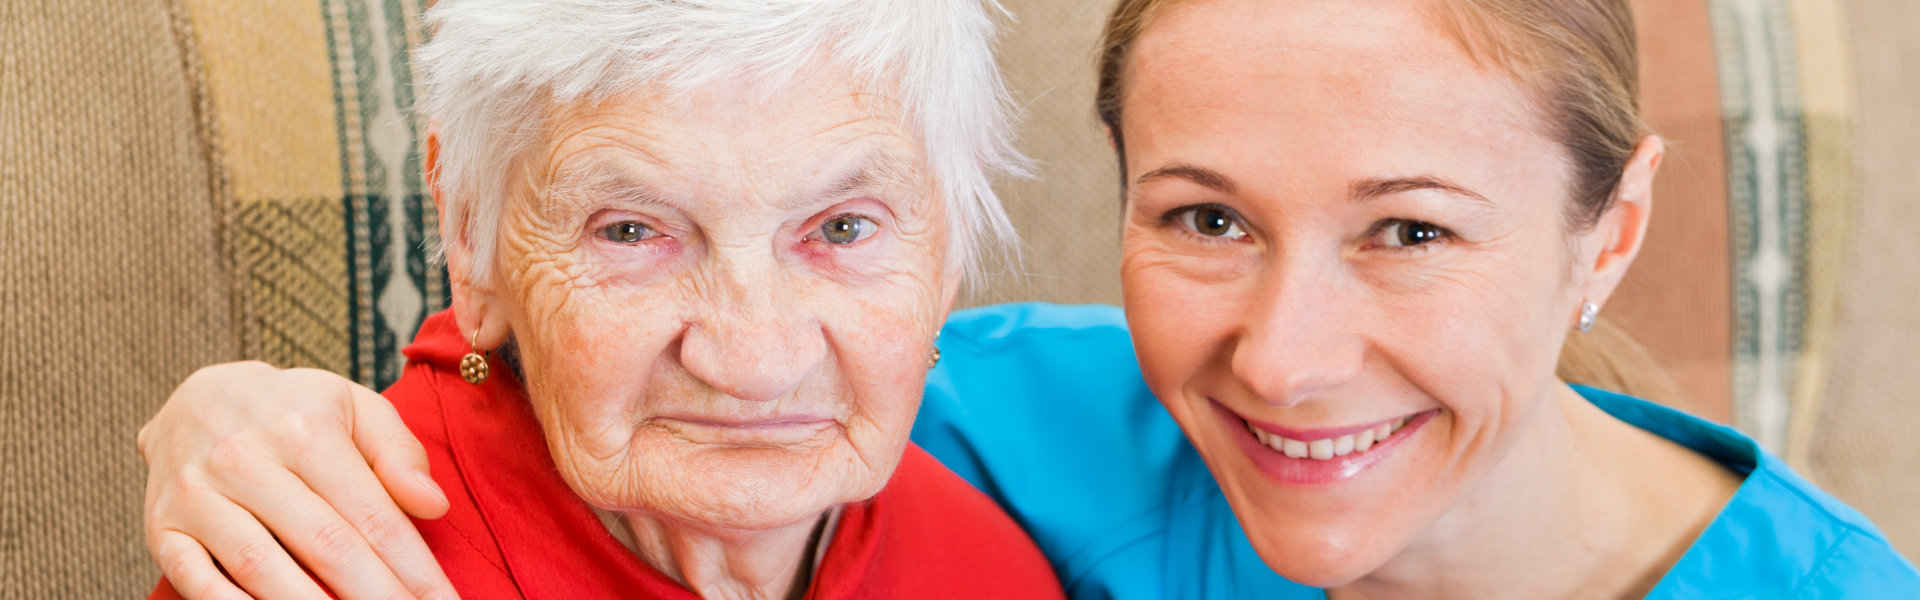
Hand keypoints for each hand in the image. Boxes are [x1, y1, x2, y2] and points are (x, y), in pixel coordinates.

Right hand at [138, 361, 457, 599]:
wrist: (195, 397)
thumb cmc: (294, 411)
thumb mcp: (354, 406)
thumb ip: (398, 453)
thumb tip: (435, 505)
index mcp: (306, 430)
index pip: (372, 514)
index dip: (413, 567)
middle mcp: (247, 460)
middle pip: (326, 546)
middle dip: (376, 595)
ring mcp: (199, 495)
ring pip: (262, 567)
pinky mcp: (162, 527)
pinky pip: (197, 579)